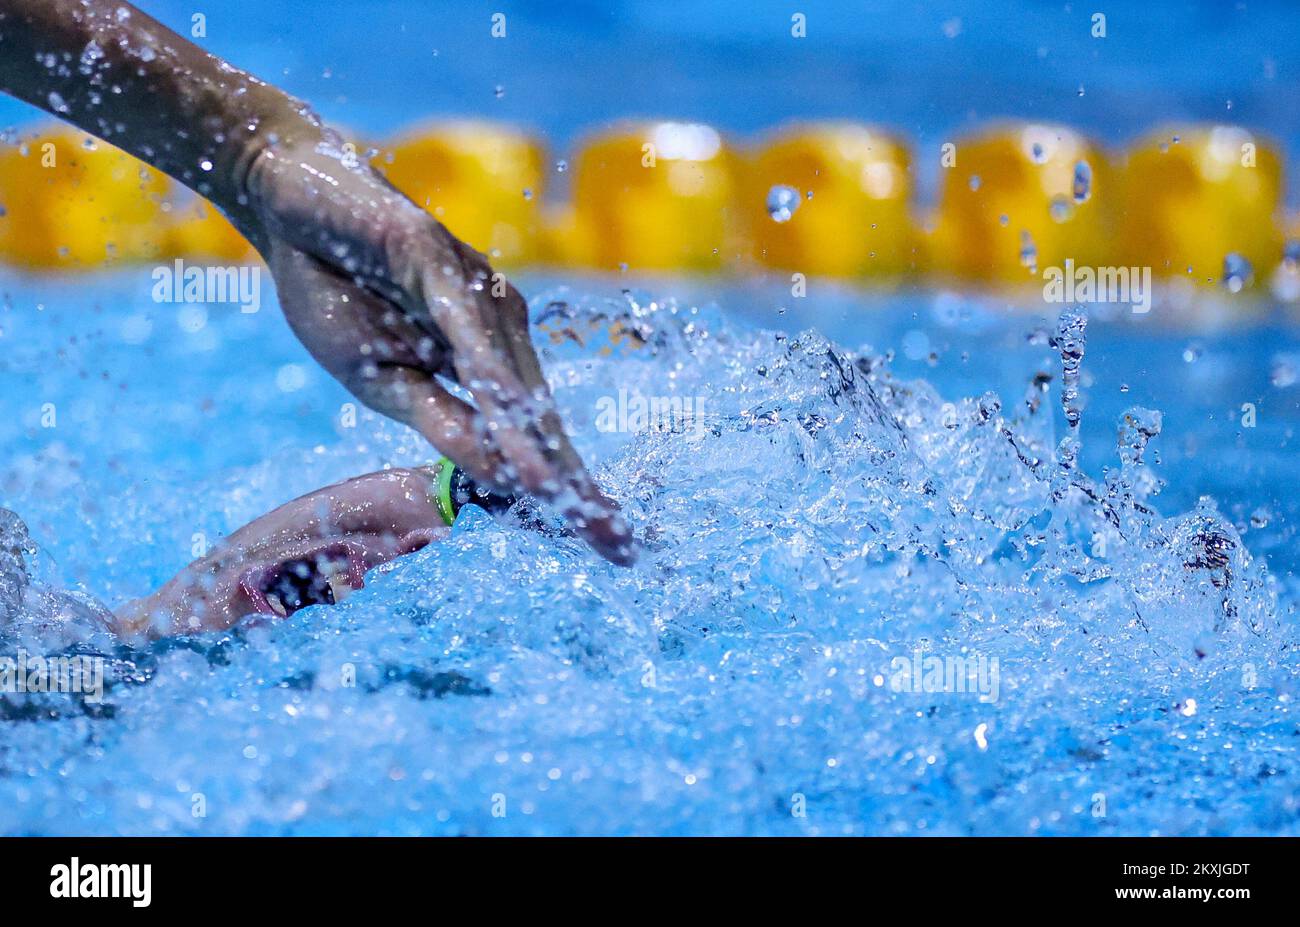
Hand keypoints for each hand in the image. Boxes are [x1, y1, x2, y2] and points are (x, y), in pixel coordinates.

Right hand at [241, 129, 636, 565]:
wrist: (289, 205)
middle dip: (578, 489)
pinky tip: (513, 425)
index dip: (567, 493)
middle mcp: (498, 332)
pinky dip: (492, 385)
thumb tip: (499, 478)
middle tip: (623, 549)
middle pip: (543, 422)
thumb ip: (441, 423)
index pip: (533, 440)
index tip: (607, 549)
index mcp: (486, 363)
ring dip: (545, 453)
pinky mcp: (439, 262)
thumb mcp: (384, 380)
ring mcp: (476, 296)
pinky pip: (469, 335)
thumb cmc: (339, 293)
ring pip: (516, 388)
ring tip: (577, 510)